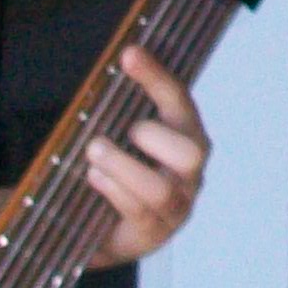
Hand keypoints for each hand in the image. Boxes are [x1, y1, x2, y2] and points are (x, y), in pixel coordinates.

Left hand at [85, 48, 208, 261]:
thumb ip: (117, 106)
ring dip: (124, 167)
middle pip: (193, 151)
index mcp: (184, 135)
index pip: (177, 100)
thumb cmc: (116, 171)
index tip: (129, 54)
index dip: (155, 76)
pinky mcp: (154, 233)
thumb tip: (107, 67)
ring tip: (94, 152)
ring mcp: (176, 205)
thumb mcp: (117, 134)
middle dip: (156, 138)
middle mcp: (188, 171)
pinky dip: (115, 191)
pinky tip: (95, 177)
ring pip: (161, 189)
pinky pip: (141, 213)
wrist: (102, 228)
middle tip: (127, 130)